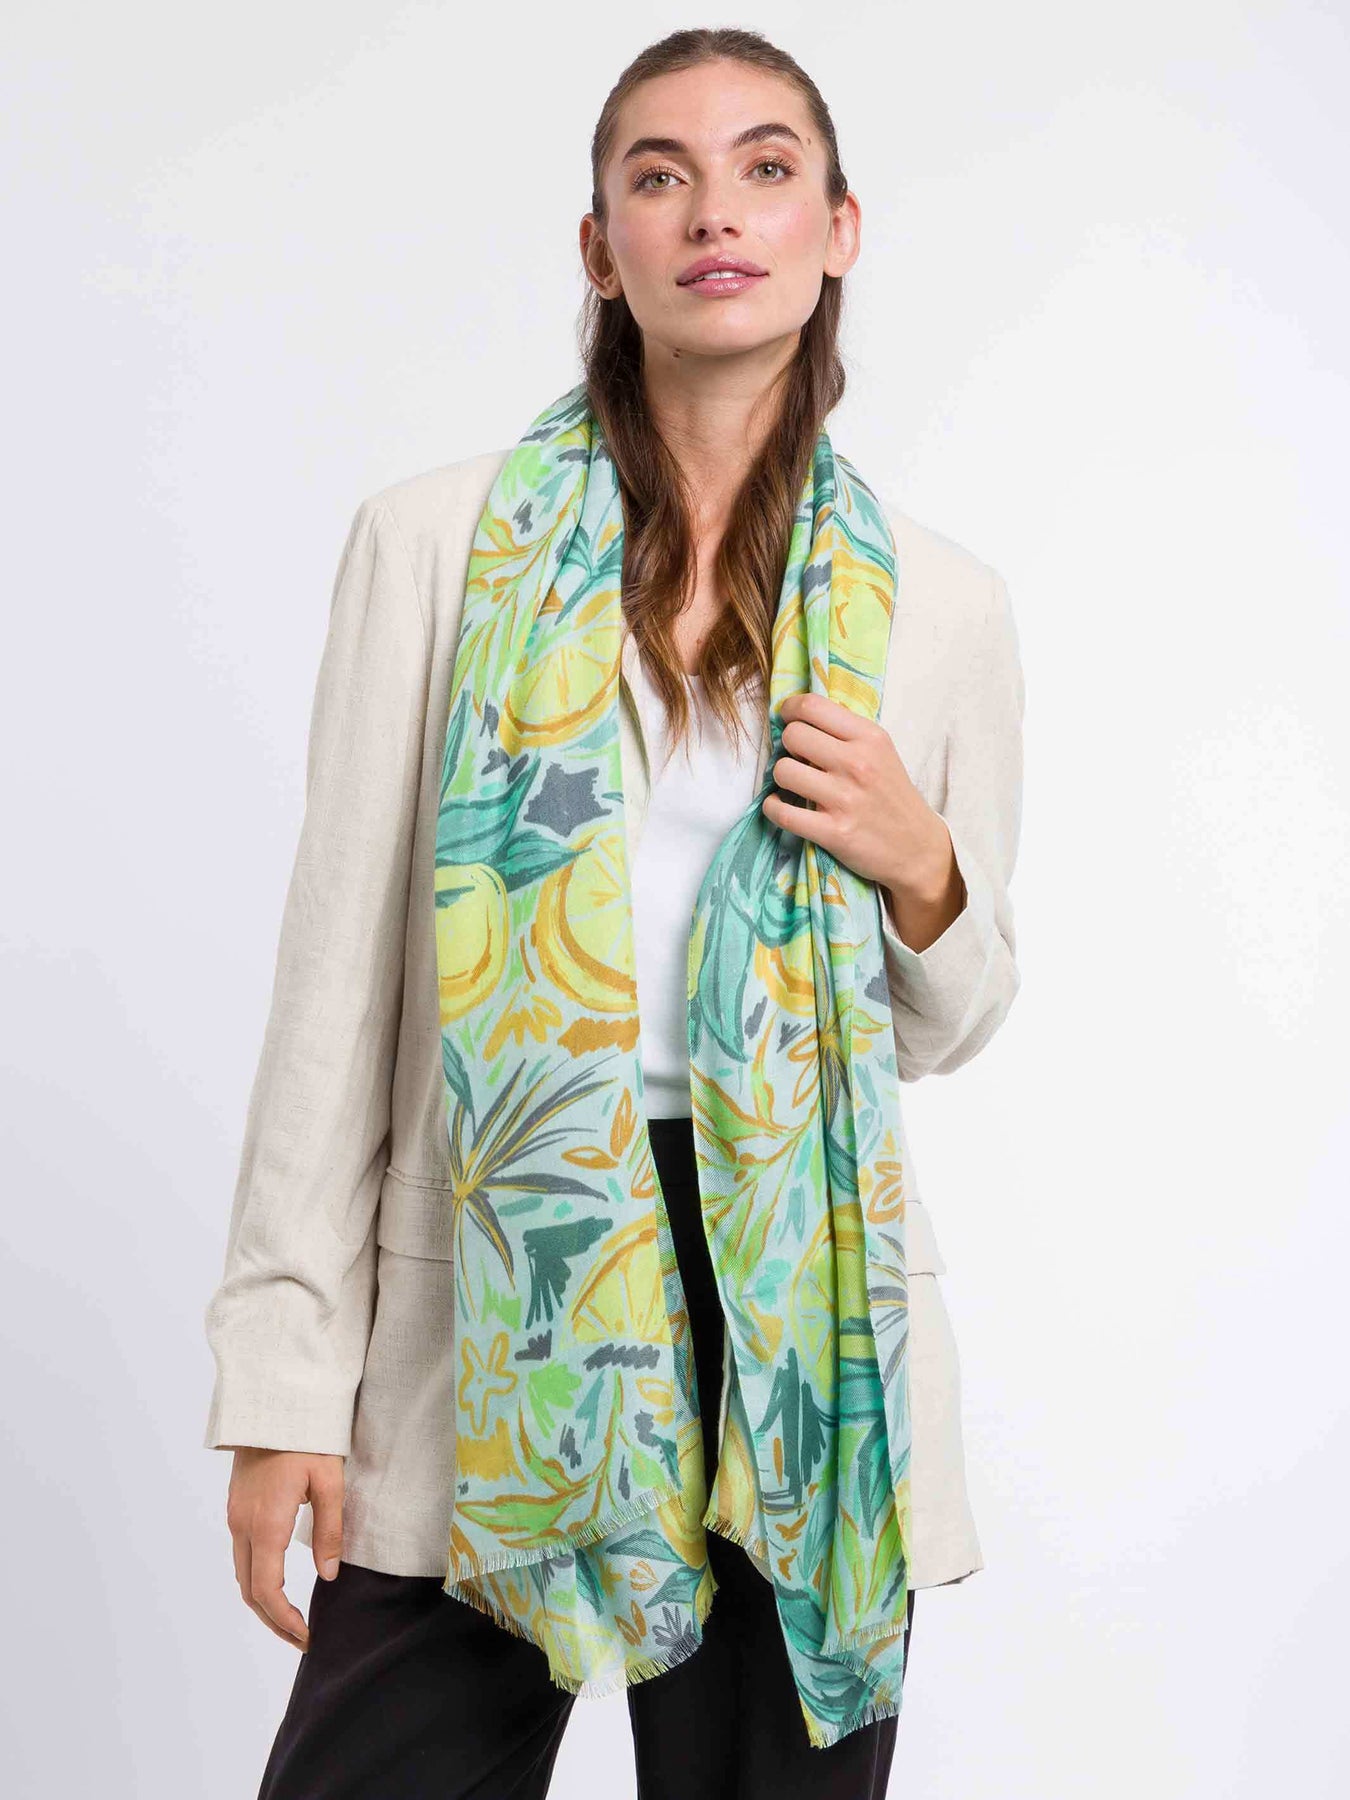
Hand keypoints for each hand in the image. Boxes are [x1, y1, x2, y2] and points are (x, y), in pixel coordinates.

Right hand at [224, 1448, 344, 1649]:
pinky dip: (257, 1577)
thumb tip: (329, 1575)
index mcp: (266, 1523)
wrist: (273, 1400)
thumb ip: (330, 1529)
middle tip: (302, 1637)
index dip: (285, 1620)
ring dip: (263, 1601)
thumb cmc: (307, 1436)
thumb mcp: (329, 1480)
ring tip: (291, 1618)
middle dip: (273, 1620)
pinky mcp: (236, 1505)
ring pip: (242, 1573)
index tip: (307, 1636)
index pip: (266, 1589)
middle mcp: (242, 1524)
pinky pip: (242, 1553)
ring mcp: (235, 1515)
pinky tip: (277, 1581)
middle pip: (249, 1589)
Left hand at [762, 690, 964, 950]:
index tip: (788, 720)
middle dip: (788, 747)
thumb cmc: (892, 796)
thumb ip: (846, 733)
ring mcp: (845, 798)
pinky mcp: (833, 832)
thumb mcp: (881, 752)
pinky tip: (781, 806)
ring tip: (794, 786)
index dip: (790, 710)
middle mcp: (857, 763)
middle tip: (799, 760)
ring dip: (782, 779)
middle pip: (793, 735)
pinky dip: (773, 808)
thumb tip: (798, 717)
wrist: (918, 848)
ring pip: (783, 771)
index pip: (813, 706)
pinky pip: (782, 812)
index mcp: (870, 737)